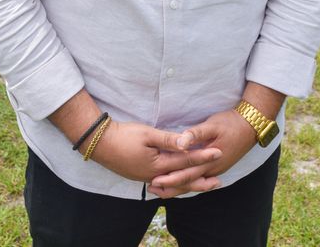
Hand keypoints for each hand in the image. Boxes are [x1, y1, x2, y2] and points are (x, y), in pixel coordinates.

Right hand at [90, 119, 221, 185]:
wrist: (101, 144)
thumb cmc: (124, 136)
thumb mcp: (147, 133)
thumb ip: (168, 140)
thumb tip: (187, 142)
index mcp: (157, 165)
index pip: (185, 161)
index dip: (203, 156)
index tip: (218, 152)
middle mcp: (154, 176)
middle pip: (182, 179)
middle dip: (201, 179)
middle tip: (219, 181)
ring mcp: (147, 178)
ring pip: (174, 184)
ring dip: (190, 184)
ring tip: (204, 185)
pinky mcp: (142, 176)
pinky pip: (165, 183)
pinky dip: (176, 184)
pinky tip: (179, 184)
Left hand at [147, 110, 255, 197]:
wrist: (250, 126)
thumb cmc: (230, 123)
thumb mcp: (212, 125)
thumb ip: (195, 134)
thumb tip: (180, 143)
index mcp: (209, 161)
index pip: (186, 174)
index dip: (170, 178)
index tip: (154, 181)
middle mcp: (212, 170)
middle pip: (188, 183)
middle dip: (170, 187)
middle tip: (151, 188)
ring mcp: (215, 170)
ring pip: (194, 183)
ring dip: (177, 187)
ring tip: (161, 190)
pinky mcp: (216, 167)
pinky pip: (199, 179)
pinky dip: (187, 182)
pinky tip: (180, 183)